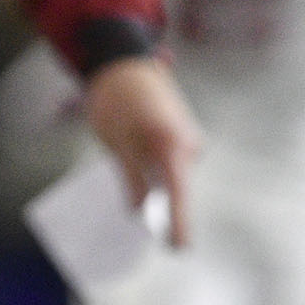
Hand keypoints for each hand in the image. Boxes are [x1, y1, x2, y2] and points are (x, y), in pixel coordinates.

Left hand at [84, 56, 200, 247]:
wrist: (121, 59)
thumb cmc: (114, 97)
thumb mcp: (115, 140)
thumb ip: (131, 176)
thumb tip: (141, 210)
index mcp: (172, 144)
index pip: (178, 192)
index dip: (177, 222)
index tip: (177, 246)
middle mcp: (190, 142)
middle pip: (175, 185)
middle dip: (158, 198)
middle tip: (133, 206)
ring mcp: (189, 137)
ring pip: (171, 173)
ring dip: (153, 177)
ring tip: (127, 157)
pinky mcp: (183, 133)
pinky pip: (171, 161)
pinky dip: (156, 166)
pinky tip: (136, 160)